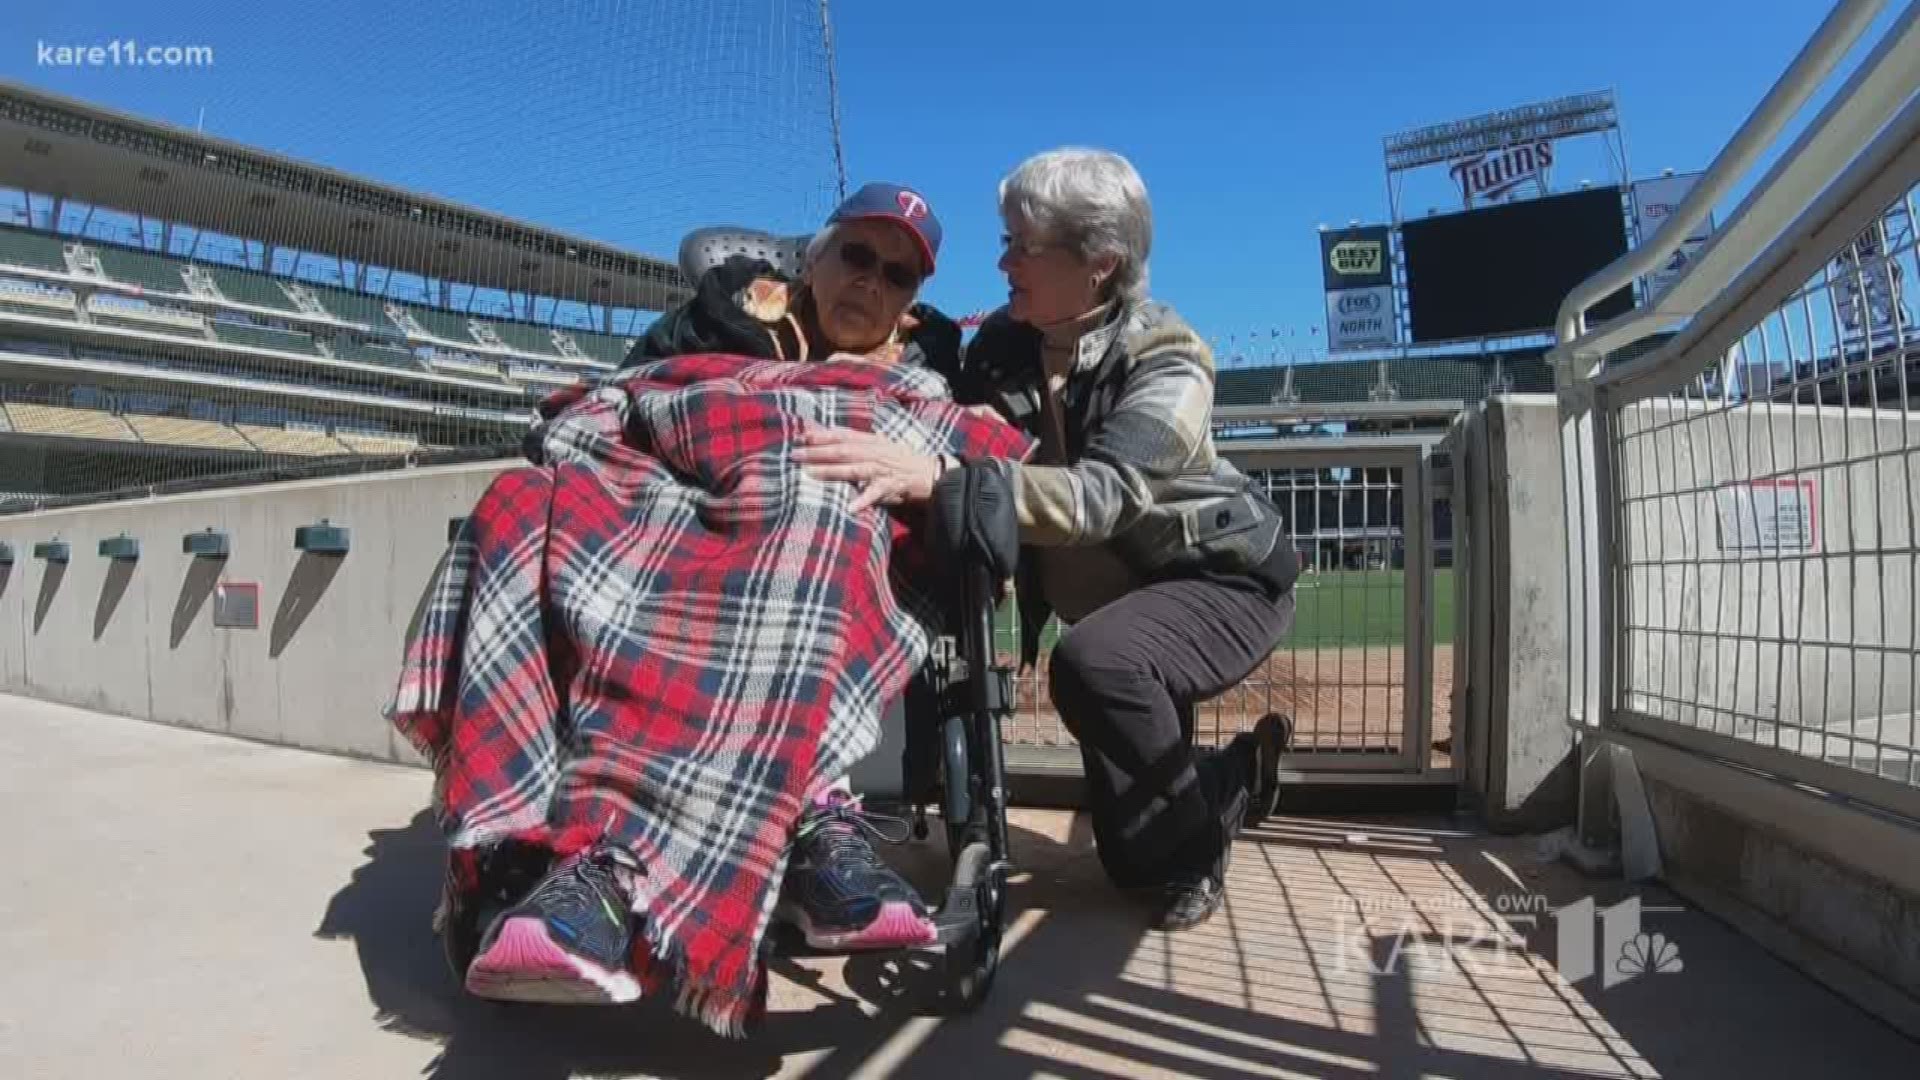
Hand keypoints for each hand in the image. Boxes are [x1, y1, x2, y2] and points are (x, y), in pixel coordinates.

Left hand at [793, 425, 943, 512]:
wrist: (929, 473)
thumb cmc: (898, 458)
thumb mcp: (877, 443)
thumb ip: (852, 438)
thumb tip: (824, 430)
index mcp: (871, 441)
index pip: (842, 435)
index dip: (821, 434)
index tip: (800, 436)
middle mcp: (874, 452)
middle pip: (842, 451)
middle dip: (817, 452)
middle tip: (795, 455)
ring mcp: (882, 469)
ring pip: (853, 469)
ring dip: (831, 471)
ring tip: (810, 474)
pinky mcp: (890, 487)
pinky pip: (874, 494)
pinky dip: (863, 500)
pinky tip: (850, 508)